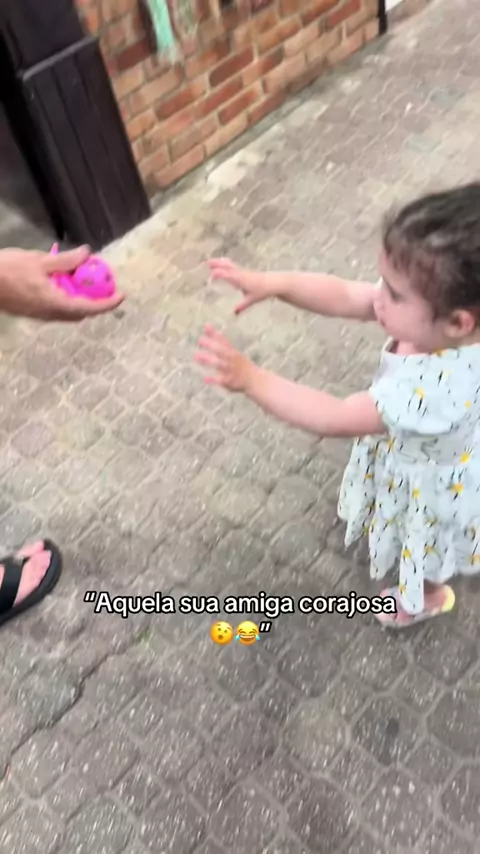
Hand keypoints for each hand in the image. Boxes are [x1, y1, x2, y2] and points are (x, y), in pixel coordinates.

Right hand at [0, 246, 124, 321]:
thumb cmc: (8, 270)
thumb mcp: (39, 261)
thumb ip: (66, 260)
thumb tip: (87, 253)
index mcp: (55, 303)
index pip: (89, 308)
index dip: (108, 304)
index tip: (121, 296)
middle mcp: (50, 314)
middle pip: (80, 313)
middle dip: (94, 303)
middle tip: (103, 286)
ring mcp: (39, 315)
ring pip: (67, 312)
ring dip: (79, 300)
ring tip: (83, 282)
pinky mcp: (31, 311)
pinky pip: (55, 308)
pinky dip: (65, 299)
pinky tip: (62, 282)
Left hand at [195, 325, 254, 391]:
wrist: (255, 380)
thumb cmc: (240, 364)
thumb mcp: (233, 351)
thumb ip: (220, 340)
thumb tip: (206, 325)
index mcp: (232, 351)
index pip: (223, 340)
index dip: (215, 334)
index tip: (206, 326)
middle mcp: (232, 359)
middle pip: (221, 350)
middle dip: (211, 345)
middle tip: (200, 340)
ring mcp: (231, 370)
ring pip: (219, 363)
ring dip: (208, 360)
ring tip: (196, 356)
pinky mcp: (230, 381)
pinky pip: (221, 380)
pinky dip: (213, 379)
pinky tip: (205, 379)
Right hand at [207, 257, 274, 313]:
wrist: (272, 283)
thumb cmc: (261, 291)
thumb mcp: (251, 300)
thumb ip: (241, 306)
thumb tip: (233, 314)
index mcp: (239, 279)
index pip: (226, 274)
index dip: (217, 275)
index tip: (211, 278)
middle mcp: (239, 273)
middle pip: (226, 265)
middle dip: (216, 263)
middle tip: (207, 263)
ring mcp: (241, 270)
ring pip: (229, 263)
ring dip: (220, 262)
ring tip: (211, 262)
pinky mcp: (244, 271)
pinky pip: (232, 265)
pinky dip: (225, 264)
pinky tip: (222, 266)